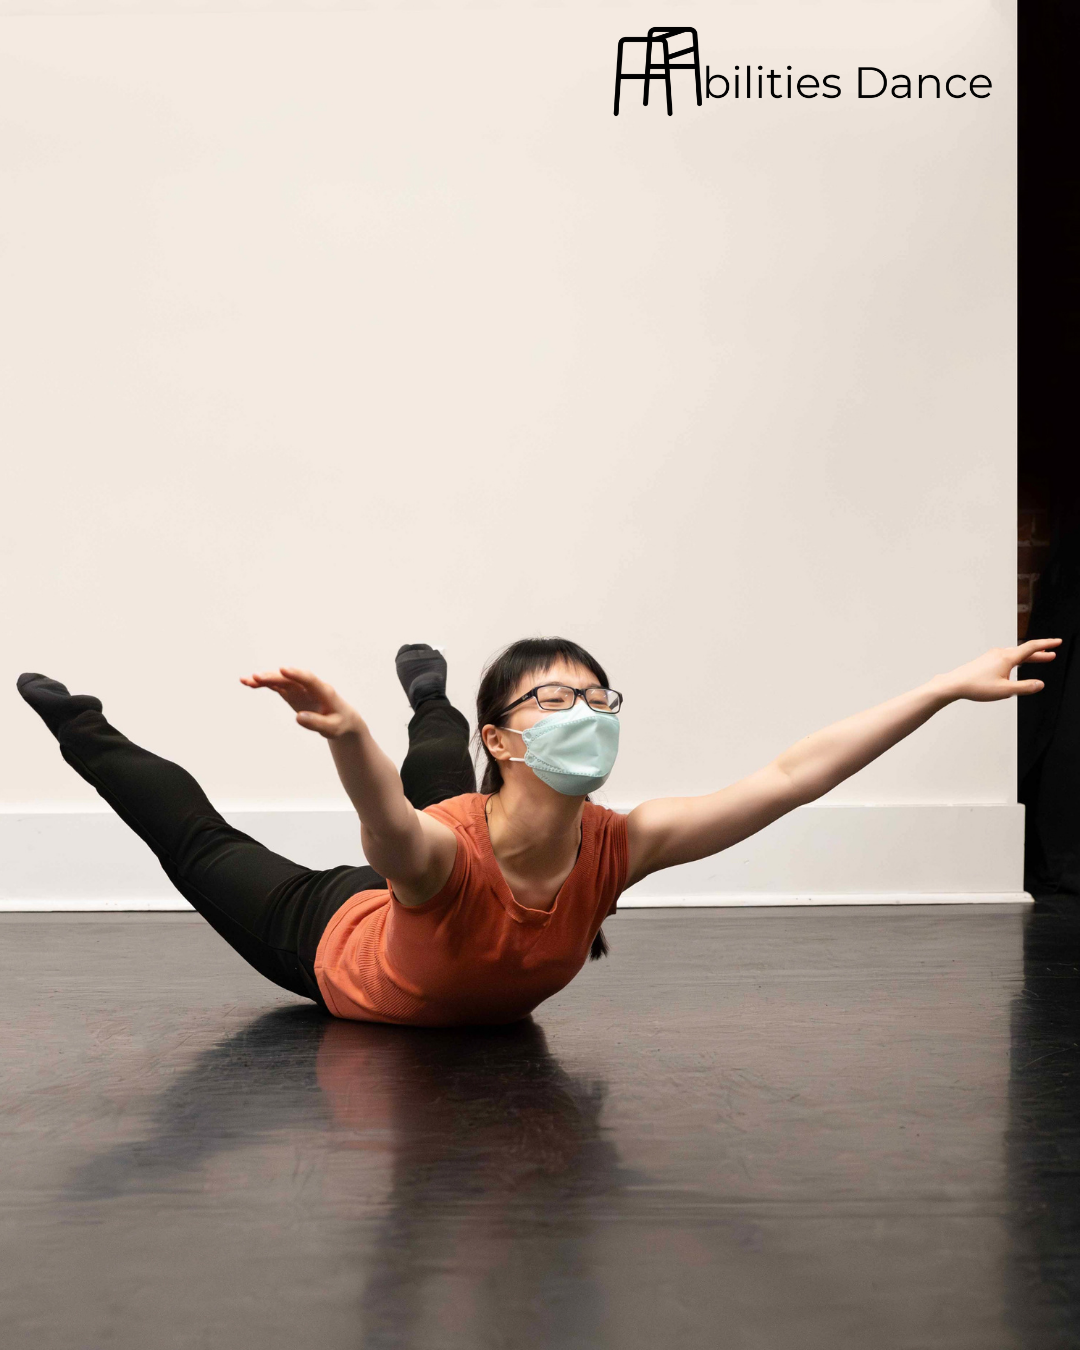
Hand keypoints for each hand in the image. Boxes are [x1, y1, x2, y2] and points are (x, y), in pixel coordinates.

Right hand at [240, 667, 362, 738]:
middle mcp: (310, 686)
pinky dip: (263, 684)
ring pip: (281, 680)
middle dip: (274, 677)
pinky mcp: (292, 692)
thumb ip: (316, 723)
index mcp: (324, 691)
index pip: (310, 679)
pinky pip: (276, 686)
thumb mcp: (331, 728)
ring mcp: (299, 687)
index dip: (296, 674)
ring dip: (264, 679)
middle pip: (290, 679)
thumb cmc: (338, 723)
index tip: (283, 669)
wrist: (340, 718)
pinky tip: (248, 683)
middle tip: (257, 677)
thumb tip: (298, 717)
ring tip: (246, 680)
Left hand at [937, 638, 1061, 702]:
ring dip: (1028, 657)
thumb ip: (1024, 688)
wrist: (954, 684)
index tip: (1057, 642)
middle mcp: (1000, 653)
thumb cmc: (976, 686)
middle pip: (1024, 650)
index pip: (1032, 647)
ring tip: (1038, 659)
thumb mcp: (1005, 691)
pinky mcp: (986, 660)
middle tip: (1052, 654)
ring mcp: (992, 656)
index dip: (1047, 644)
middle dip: (1039, 653)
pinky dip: (1017, 660)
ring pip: (1015, 654)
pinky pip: (1006, 658)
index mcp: (1007, 658)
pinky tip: (1015, 668)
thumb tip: (1039, 684)